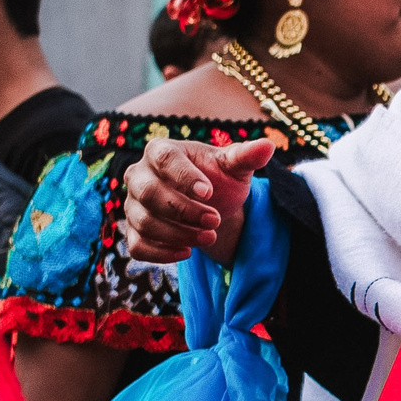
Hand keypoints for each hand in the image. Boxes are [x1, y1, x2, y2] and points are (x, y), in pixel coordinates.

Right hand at [120, 136, 270, 264]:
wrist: (208, 204)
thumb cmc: (217, 178)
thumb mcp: (234, 166)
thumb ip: (246, 156)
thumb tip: (268, 146)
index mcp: (160, 150)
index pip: (165, 159)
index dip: (184, 176)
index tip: (208, 192)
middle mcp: (139, 175)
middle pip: (149, 193)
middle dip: (184, 211)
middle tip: (215, 220)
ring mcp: (133, 204)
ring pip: (144, 222)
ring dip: (178, 234)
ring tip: (210, 237)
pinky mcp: (133, 231)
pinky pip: (137, 246)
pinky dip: (162, 253)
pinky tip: (188, 252)